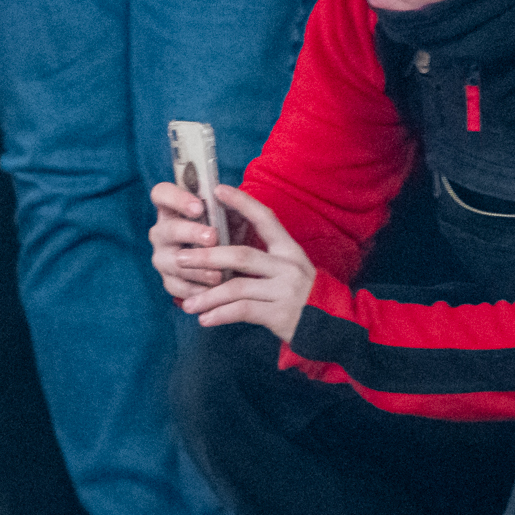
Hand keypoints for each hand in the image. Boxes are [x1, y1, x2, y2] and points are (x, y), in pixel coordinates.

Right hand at [150, 180, 227, 299]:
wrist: (237, 261)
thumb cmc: (231, 230)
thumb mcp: (233, 215)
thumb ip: (229, 204)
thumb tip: (228, 196)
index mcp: (173, 209)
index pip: (161, 194)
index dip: (176, 199)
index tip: (199, 207)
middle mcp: (162, 232)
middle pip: (168, 230)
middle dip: (191, 233)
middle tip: (213, 236)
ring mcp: (163, 258)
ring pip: (174, 263)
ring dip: (197, 268)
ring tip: (219, 273)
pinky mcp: (170, 282)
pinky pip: (179, 288)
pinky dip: (198, 291)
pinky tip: (215, 291)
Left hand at [157, 184, 316, 342]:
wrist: (334, 325)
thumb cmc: (304, 295)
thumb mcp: (290, 269)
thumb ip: (263, 260)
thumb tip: (222, 251)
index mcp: (289, 250)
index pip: (265, 218)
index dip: (241, 202)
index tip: (217, 190)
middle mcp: (288, 266)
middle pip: (241, 255)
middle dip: (207, 257)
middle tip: (180, 259)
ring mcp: (285, 290)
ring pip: (237, 287)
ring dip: (208, 295)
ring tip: (187, 304)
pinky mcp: (280, 314)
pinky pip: (243, 311)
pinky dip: (221, 315)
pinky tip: (205, 319)